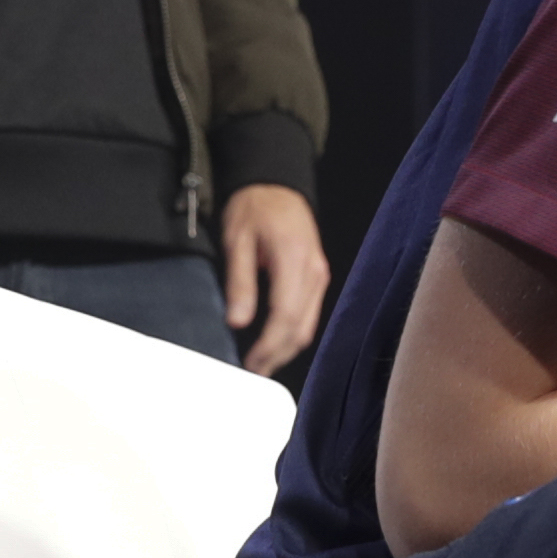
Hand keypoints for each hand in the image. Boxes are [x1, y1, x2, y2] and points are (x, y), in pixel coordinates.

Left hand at [217, 184, 327, 375]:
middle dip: (276, 355)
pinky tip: (274, 343)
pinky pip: (309, 315)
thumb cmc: (254, 207)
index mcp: (293, 258)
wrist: (275, 185)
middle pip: (300, 328)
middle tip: (252, 372)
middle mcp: (313, 270)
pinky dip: (293, 334)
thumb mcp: (237, 241)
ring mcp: (319, 275)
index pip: (285, 316)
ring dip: (285, 349)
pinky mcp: (317, 277)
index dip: (268, 346)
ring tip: (260, 363)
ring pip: (308, 326)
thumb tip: (237, 322)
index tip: (250, 363)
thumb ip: (239, 283)